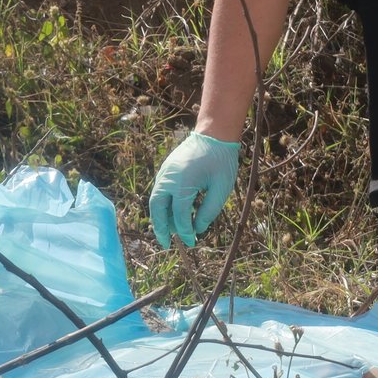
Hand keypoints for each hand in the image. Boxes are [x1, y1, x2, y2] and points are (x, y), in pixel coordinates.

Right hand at [148, 131, 240, 247]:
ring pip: (156, 200)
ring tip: (169, 232)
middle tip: (166, 244)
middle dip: (161, 228)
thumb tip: (198, 229)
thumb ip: (209, 211)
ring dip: (161, 217)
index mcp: (182, 184)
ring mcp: (165, 173)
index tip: (192, 242)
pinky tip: (172, 214)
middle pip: (158, 209)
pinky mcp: (166, 170)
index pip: (180, 216)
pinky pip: (160, 191)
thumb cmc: (221, 161)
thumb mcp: (221, 189)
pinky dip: (163, 205)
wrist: (214, 133)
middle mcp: (168, 179)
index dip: (186, 231)